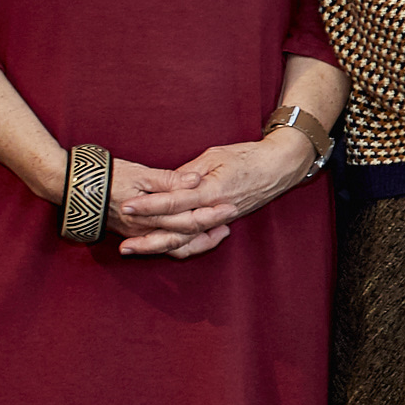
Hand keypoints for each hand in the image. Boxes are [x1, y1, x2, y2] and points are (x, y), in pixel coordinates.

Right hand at [102, 156, 231, 259]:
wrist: (74, 188)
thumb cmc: (107, 176)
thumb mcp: (139, 173)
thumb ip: (169, 180)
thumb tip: (195, 180)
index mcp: (148, 214)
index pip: (188, 219)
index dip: (211, 213)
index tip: (230, 206)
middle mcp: (145, 230)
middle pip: (186, 235)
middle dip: (211, 228)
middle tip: (231, 217)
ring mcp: (140, 235)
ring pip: (177, 247)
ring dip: (200, 241)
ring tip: (220, 231)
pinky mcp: (136, 235)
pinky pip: (164, 248)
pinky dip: (183, 246)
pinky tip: (196, 238)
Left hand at [112, 134, 318, 252]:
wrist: (281, 166)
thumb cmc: (248, 155)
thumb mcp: (215, 155)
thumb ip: (188, 173)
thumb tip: (164, 185)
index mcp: (212, 190)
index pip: (175, 201)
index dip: (150, 205)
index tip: (128, 205)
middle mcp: (216, 209)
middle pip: (177, 228)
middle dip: (148, 235)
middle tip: (124, 239)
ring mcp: (221, 218)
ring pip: (187, 239)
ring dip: (159, 245)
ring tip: (133, 248)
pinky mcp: (224, 221)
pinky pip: (199, 239)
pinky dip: (180, 246)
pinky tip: (160, 248)